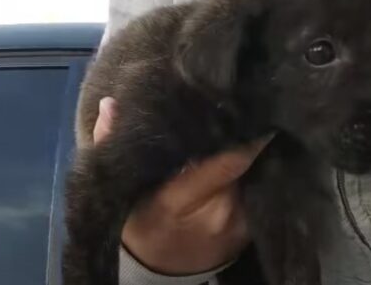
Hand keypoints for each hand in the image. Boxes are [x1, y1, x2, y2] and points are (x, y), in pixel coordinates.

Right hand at [93, 97, 270, 274]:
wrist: (164, 271)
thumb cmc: (141, 224)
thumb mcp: (122, 189)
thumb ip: (111, 143)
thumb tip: (110, 103)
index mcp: (179, 200)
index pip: (226, 161)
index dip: (242, 135)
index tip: (247, 106)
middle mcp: (217, 212)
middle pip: (242, 163)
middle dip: (244, 136)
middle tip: (244, 107)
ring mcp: (239, 225)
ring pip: (255, 174)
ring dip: (253, 154)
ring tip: (249, 128)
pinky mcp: (252, 231)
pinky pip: (259, 191)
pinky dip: (255, 173)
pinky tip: (251, 159)